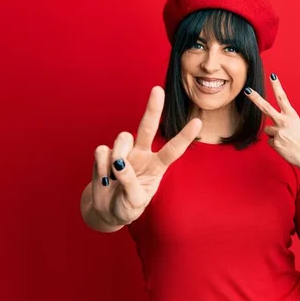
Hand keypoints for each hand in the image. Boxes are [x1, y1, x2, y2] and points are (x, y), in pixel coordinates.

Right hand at [91, 86, 201, 225]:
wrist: (106, 210)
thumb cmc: (127, 205)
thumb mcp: (135, 202)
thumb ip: (130, 184)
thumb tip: (119, 164)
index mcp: (156, 166)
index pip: (173, 150)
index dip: (184, 136)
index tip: (197, 122)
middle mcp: (141, 154)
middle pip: (147, 127)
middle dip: (153, 108)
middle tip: (158, 90)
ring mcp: (123, 153)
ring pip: (122, 138)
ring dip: (119, 154)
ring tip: (114, 175)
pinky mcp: (105, 155)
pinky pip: (102, 151)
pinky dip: (101, 165)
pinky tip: (104, 178)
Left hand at [245, 73, 299, 169]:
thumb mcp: (296, 127)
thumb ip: (283, 123)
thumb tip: (271, 127)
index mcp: (292, 115)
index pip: (283, 98)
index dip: (277, 86)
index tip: (272, 76)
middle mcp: (285, 121)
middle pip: (266, 107)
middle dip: (255, 98)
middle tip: (247, 91)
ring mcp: (279, 131)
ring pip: (268, 130)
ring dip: (274, 135)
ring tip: (286, 141)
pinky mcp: (275, 142)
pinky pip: (270, 141)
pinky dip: (276, 145)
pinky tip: (285, 147)